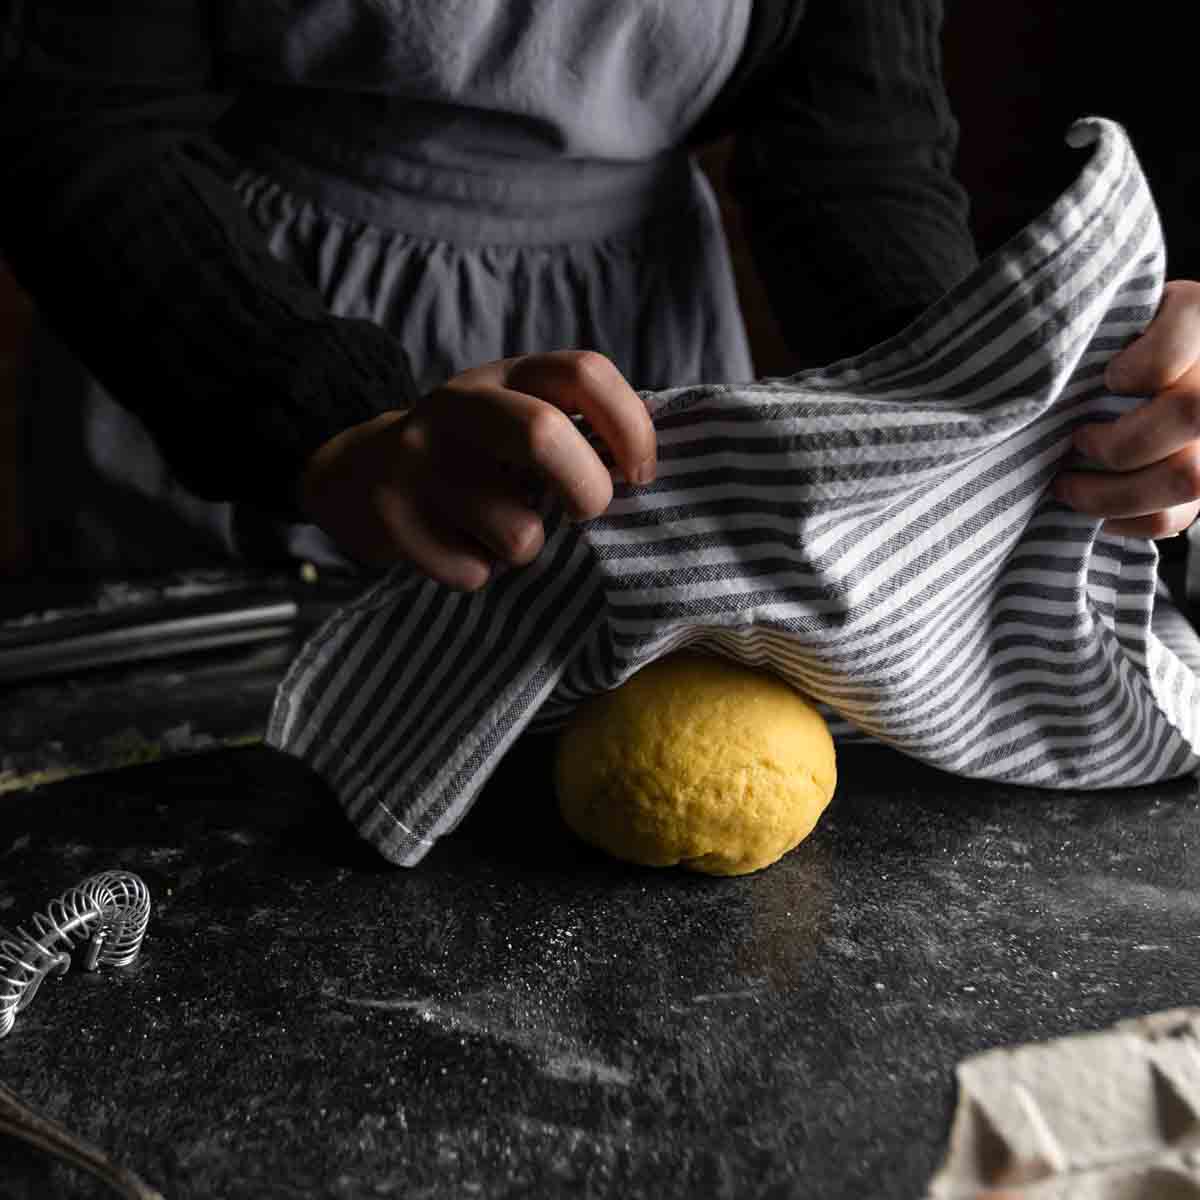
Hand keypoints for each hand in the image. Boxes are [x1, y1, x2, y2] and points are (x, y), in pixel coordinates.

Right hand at [298, 350, 655, 589]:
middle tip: (586, 512)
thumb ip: (577, 428)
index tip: (640, 475)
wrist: (360, 474)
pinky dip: (478, 573)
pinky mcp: (391, 516)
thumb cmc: (473, 454)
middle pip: (544, 435)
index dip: (631, 427)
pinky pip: (472, 572)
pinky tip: (456, 545)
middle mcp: (459, 404)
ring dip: (525, 548)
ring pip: (516, 532)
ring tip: (499, 530)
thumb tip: (645, 470)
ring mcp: (418, 458)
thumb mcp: (518, 416)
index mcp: (507, 374)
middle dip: (587, 490)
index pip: (585, 372)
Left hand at [1052, 280, 1199, 537]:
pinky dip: (1124, 520)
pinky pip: (1173, 517)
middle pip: (1189, 413)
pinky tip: (1093, 510)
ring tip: (1066, 485)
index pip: (1179, 345)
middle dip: (1117, 441)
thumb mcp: (1107, 320)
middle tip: (1076, 441)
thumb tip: (1049, 363)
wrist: (1147, 379)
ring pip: (1185, 476)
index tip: (1107, 377)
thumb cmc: (1108, 344)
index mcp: (1199, 318)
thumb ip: (1094, 332)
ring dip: (1110, 490)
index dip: (1139, 368)